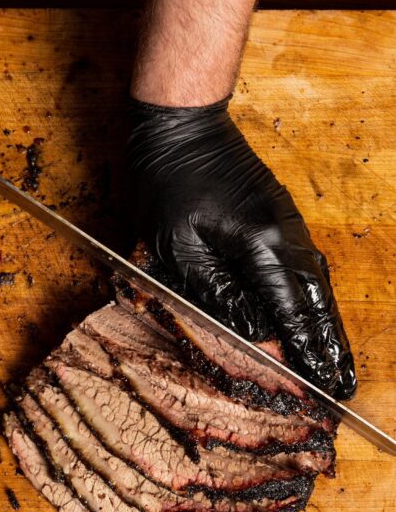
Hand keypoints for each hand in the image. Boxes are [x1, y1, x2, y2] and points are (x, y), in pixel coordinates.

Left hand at [126, 97, 356, 399]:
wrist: (183, 126)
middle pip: (316, 302)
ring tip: (338, 361)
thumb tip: (252, 333)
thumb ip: (217, 294)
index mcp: (260, 244)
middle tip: (343, 385)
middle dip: (329, 347)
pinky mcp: (281, 217)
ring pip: (317, 285)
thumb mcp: (180, 247)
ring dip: (327, 326)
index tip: (319, 384)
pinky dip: (315, 300)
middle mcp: (285, 234)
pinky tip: (317, 318)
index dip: (304, 352)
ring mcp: (288, 223)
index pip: (289, 311)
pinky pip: (306, 267)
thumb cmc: (169, 183)